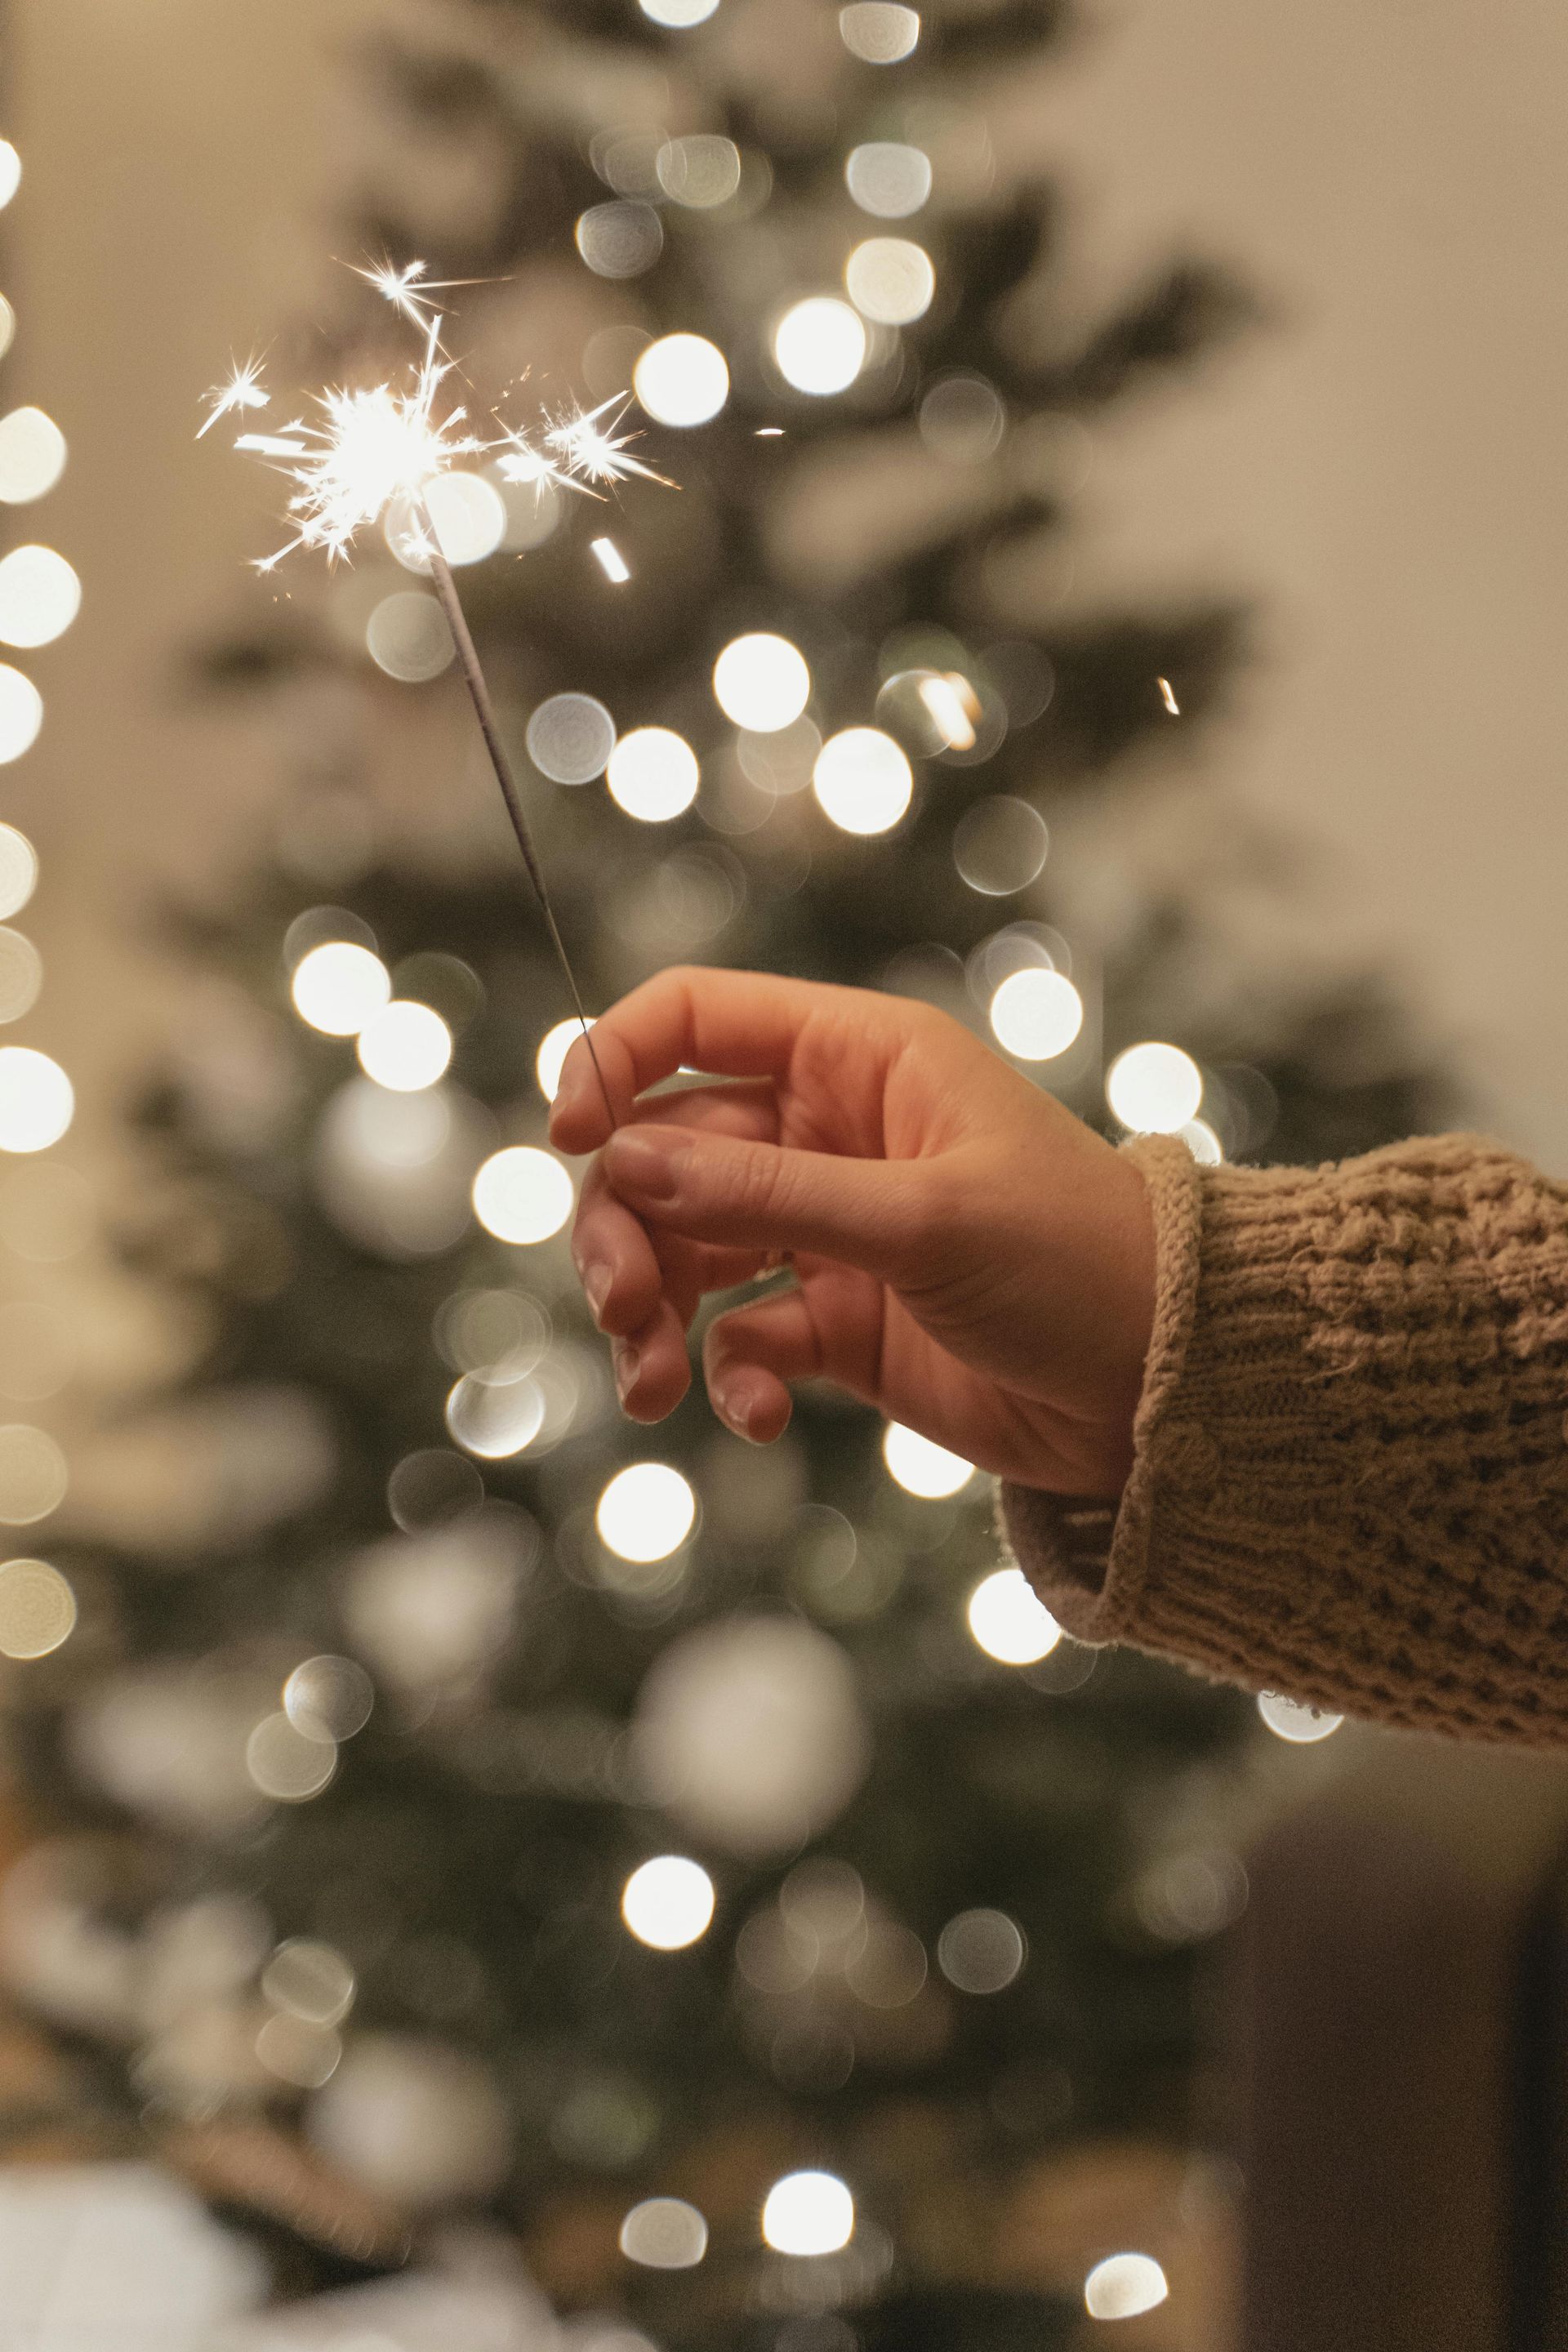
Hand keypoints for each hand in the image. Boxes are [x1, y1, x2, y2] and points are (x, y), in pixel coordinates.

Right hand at [548, 967, 1155, 1495]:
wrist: (1168, 1388)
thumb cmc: (1079, 1263)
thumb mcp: (923, 1220)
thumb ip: (771, 1195)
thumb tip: (625, 1162)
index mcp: (858, 1060)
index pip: (694, 1017)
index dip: (614, 1063)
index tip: (571, 1140)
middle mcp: (829, 1133)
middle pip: (665, 1151)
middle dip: (625, 1225)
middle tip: (622, 1304)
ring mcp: (828, 1230)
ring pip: (686, 1248)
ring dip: (652, 1313)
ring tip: (655, 1383)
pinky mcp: (838, 1323)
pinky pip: (741, 1338)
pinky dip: (731, 1379)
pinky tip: (762, 1417)